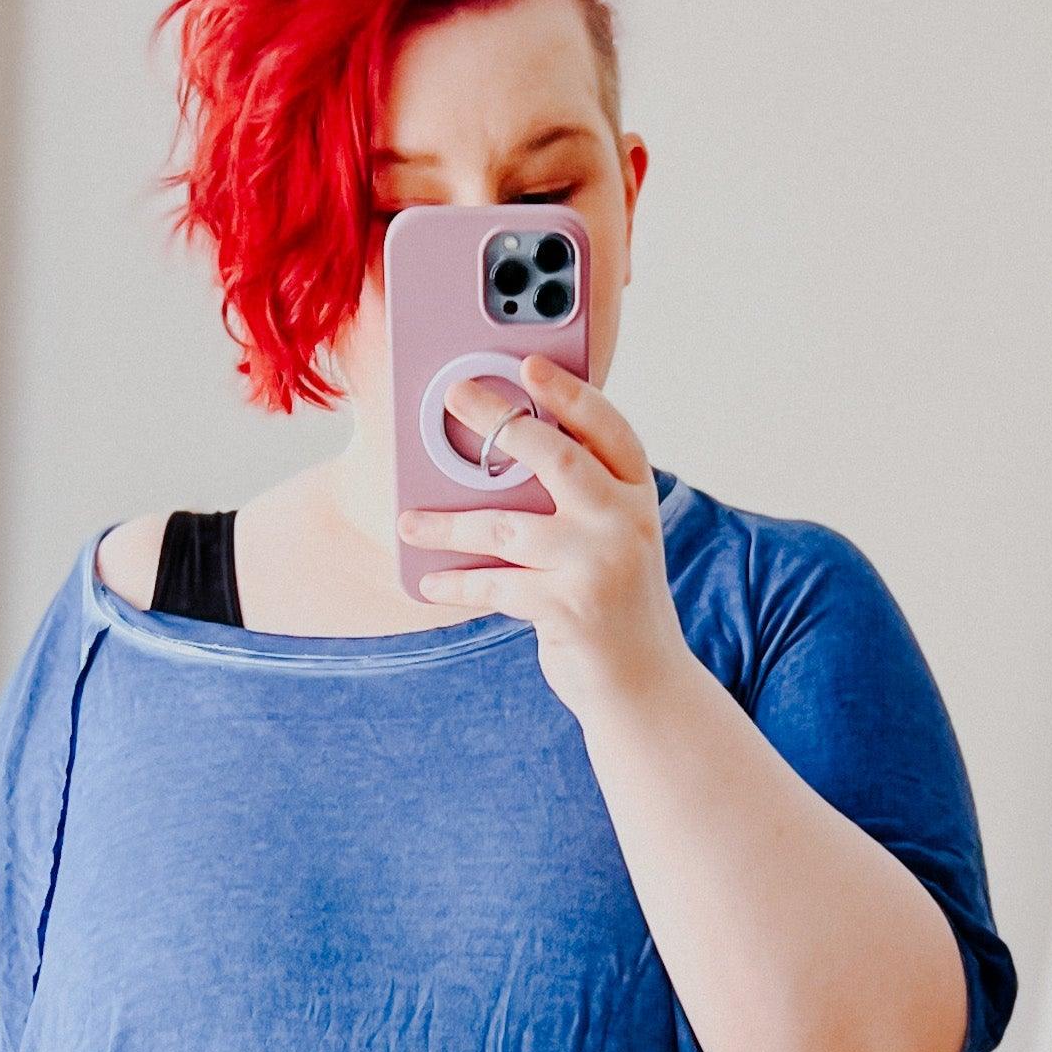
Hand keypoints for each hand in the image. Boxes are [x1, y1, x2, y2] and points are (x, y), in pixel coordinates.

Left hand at [397, 354, 691, 722]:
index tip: (530, 364)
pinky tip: (428, 581)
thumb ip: (574, 505)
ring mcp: (600, 565)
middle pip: (558, 458)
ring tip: (408, 522)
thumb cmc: (613, 606)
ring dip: (448, 525)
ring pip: (508, 526)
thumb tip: (491, 467)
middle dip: (501, 422)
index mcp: (637, 498)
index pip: (610, 430)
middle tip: (456, 395)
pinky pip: (496, 584)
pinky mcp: (570, 608)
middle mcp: (625, 523)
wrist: (644, 687)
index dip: (571, 394)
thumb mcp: (610, 545)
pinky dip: (457, 583)